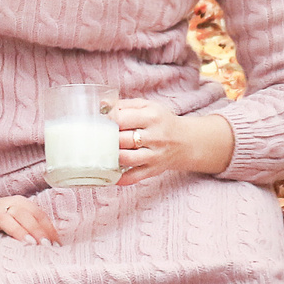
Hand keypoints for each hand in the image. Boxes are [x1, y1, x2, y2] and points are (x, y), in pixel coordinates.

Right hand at [0, 193, 58, 245]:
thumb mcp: (16, 218)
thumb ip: (32, 227)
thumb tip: (55, 245)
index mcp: (18, 205)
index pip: (37, 214)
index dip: (48, 228)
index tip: (57, 245)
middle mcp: (3, 207)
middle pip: (24, 215)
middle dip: (36, 230)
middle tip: (46, 246)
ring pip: (4, 220)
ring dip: (17, 231)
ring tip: (28, 244)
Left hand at [111, 99, 232, 185]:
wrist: (185, 141)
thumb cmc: (160, 121)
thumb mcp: (147, 106)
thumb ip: (124, 105)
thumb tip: (101, 104)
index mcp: (151, 117)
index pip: (122, 119)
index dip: (106, 122)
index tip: (99, 123)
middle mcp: (154, 136)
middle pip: (122, 140)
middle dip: (107, 140)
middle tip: (98, 139)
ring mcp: (154, 155)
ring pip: (127, 159)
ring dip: (112, 157)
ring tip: (104, 153)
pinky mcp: (153, 170)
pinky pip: (134, 177)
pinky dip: (121, 179)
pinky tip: (111, 175)